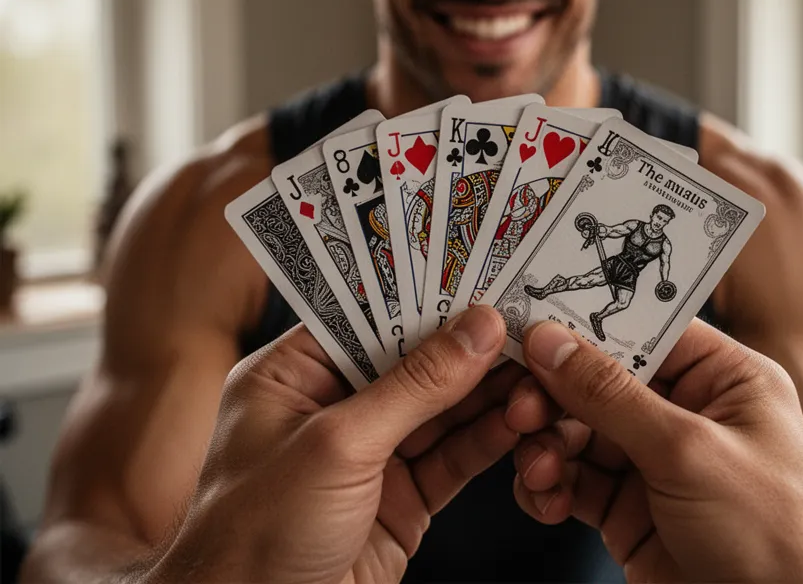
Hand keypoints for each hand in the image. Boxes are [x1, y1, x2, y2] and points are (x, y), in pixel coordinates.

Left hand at [151, 306, 519, 583]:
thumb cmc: (256, 537)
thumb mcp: (337, 446)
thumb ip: (414, 386)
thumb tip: (477, 331)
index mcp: (293, 377)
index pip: (368, 317)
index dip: (425, 296)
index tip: (480, 276)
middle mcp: (333, 409)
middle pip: (415, 361)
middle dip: (470, 347)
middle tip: (524, 323)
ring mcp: (371, 454)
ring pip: (444, 409)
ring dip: (490, 394)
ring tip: (534, 375)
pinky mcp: (403, 497)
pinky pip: (455, 456)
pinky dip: (490, 438)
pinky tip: (520, 419)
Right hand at [505, 319, 802, 583]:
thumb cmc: (775, 537)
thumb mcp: (688, 452)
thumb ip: (612, 396)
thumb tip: (553, 344)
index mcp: (724, 380)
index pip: (646, 331)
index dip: (589, 328)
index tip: (534, 327)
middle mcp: (688, 414)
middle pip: (600, 382)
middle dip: (554, 396)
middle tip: (523, 409)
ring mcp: (656, 463)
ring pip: (577, 432)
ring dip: (546, 445)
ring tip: (539, 466)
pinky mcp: (630, 508)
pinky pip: (573, 480)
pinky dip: (550, 485)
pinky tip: (547, 496)